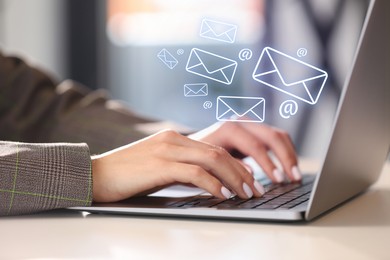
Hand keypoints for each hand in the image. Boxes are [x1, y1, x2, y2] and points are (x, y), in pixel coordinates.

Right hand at [91, 130, 264, 202]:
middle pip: (219, 152)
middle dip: (242, 172)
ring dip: (234, 178)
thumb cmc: (127, 174)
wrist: (95, 174)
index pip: (214, 148)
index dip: (236, 164)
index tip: (249, 180)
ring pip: (212, 160)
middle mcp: (174, 139)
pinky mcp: (159, 165)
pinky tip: (223, 195)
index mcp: (174, 138)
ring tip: (246, 193)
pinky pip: (195, 173)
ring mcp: (167, 150)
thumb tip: (207, 181)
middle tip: (256, 189)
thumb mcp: (158, 166)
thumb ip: (181, 168)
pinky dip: (213, 184)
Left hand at [189, 122, 300, 182]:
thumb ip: (229, 168)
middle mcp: (242, 122)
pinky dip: (285, 153)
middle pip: (272, 136)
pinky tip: (289, 169)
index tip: (278, 180)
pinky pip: (276, 139)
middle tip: (294, 179)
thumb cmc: (199, 157)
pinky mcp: (255, 130)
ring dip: (289, 155)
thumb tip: (250, 176)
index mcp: (229, 128)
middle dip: (285, 158)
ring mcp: (250, 124)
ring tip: (295, 177)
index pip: (255, 145)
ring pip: (278, 135)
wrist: (192, 146)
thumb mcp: (210, 164)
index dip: (268, 164)